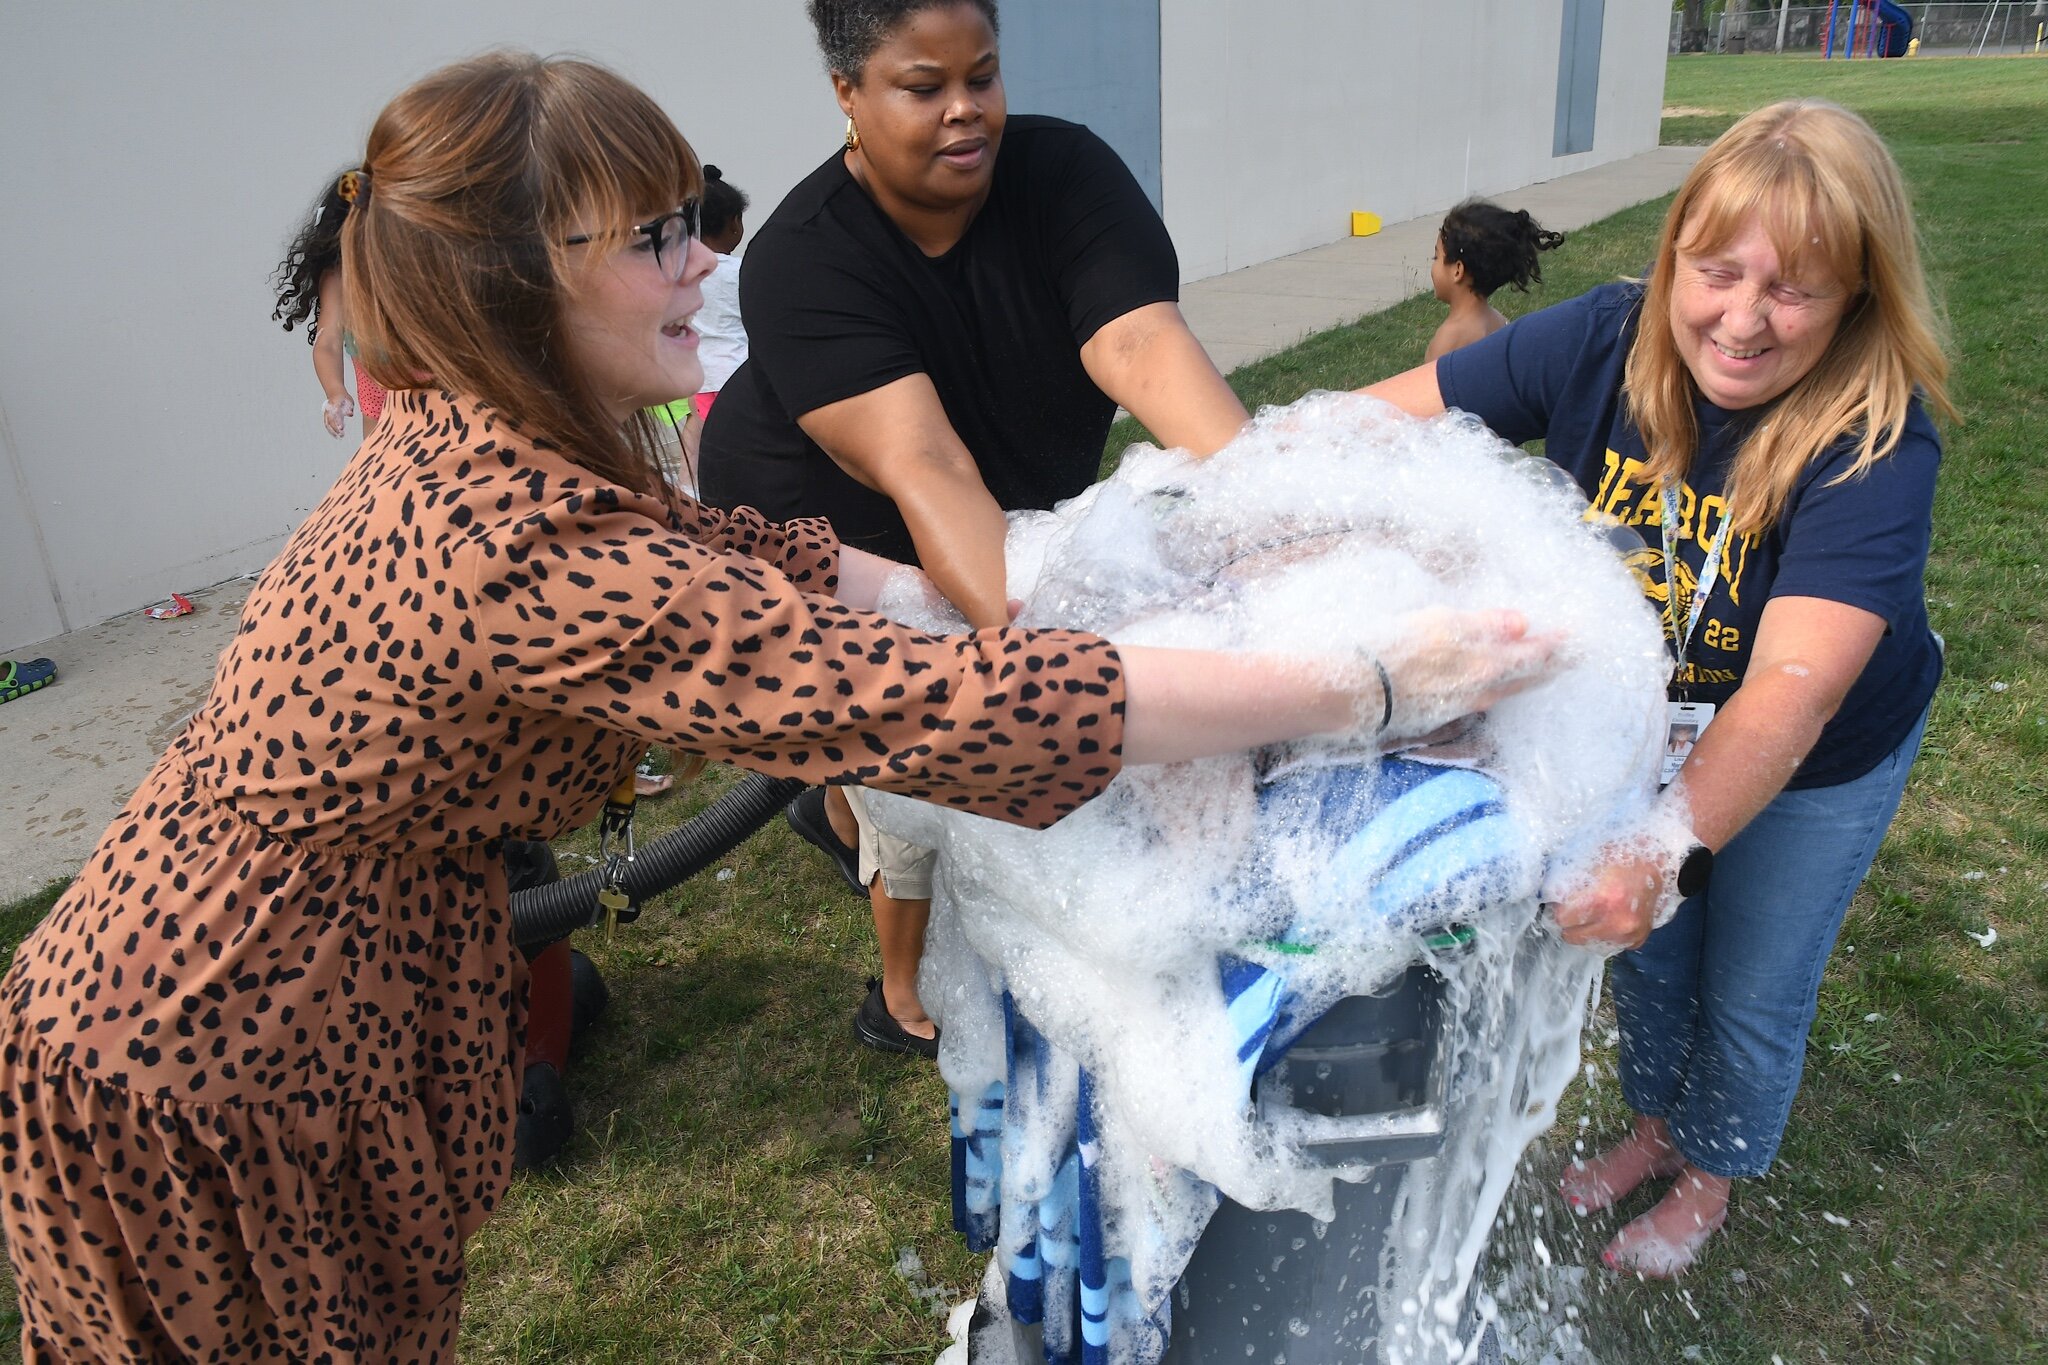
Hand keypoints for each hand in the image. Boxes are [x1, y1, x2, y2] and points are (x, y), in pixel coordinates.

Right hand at [322, 393, 356, 437]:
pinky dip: (331, 431)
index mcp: (335, 406)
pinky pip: (327, 424)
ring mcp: (327, 413)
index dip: (338, 422)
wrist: (336, 393)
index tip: (342, 428)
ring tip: (339, 437)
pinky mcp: (326, 416)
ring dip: (332, 431)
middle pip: (330, 421)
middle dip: (335, 429)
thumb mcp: (349, 401)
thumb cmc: (344, 398)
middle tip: (342, 435)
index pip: (336, 415)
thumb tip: (350, 414)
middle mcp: (329, 410)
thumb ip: (350, 407)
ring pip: (327, 424)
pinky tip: (336, 436)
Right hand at [1374, 607, 1558, 742]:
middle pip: (1529, 678)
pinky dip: (1500, 685)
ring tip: (1542, 666)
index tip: (1578, 637)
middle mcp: (1484, 691)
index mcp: (1490, 665)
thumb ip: (1487, 624)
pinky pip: (1484, 696)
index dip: (1559, 645)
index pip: (1538, 654)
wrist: (1357, 691)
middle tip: (1572, 657)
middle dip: (1552, 665)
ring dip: (1528, 676)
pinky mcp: (1445, 712)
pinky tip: (1496, 680)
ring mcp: (1465, 705)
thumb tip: (1522, 623)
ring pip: (1508, 689)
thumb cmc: (1398, 649)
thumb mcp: (1443, 623)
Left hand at [1550, 851, 1664, 950]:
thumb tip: (1544, 893)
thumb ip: (1566, 879)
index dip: (1558, 907)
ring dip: (1585, 930)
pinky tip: (1609, 917)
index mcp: (1603, 899)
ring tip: (1592, 912)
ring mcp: (1629, 935)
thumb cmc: (1621, 856)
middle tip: (1574, 907)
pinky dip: (1604, 934)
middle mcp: (1617, 922)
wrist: (1658, 864)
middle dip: (1568, 922)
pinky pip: (1608, 944)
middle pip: (1572, 936)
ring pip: (1588, 943)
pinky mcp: (1637, 941)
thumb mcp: (1589, 860)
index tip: (1560, 900)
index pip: (1561, 917)